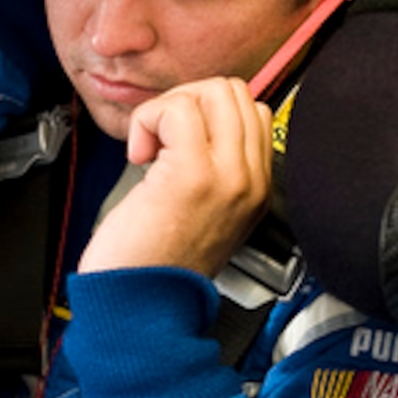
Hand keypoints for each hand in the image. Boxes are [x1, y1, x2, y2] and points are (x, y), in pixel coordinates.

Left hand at [78, 77, 273, 277]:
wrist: (140, 305)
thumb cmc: (155, 262)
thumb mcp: (203, 213)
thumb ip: (213, 166)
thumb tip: (192, 118)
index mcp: (257, 188)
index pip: (253, 111)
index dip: (207, 112)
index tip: (176, 142)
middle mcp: (251, 181)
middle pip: (235, 92)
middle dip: (187, 102)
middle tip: (161, 141)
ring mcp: (227, 177)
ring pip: (211, 92)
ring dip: (167, 110)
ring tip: (152, 150)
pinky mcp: (192, 174)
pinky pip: (177, 109)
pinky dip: (149, 120)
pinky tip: (140, 157)